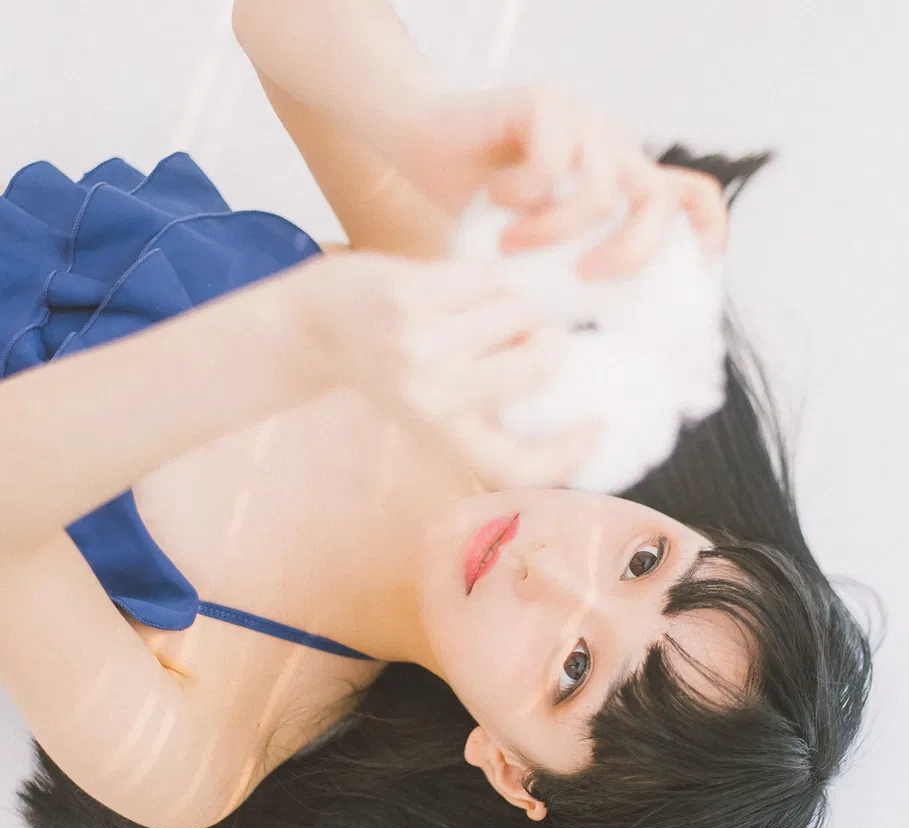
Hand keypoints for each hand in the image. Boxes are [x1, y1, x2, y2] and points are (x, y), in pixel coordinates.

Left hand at [279, 250, 601, 490]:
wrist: (312, 327)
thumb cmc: (389, 368)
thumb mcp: (434, 409)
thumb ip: (489, 411)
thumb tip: (572, 392)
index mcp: (443, 435)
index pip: (520, 467)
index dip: (569, 456)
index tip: (596, 427)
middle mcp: (435, 397)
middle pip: (538, 367)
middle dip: (547, 343)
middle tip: (532, 335)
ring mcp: (424, 344)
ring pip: (520, 313)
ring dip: (516, 306)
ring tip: (489, 309)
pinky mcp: (414, 295)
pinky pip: (491, 278)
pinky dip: (490, 279)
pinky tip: (468, 285)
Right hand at [385, 83, 728, 279]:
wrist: (419, 140)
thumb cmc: (475, 199)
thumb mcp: (534, 242)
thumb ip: (567, 263)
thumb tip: (593, 333)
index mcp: (620, 178)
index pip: (691, 195)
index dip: (707, 233)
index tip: (694, 273)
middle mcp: (612, 147)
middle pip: (660, 200)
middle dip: (630, 251)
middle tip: (585, 277)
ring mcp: (584, 121)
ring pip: (603, 190)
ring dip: (555, 231)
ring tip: (510, 245)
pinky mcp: (548, 103)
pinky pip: (554, 163)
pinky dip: (523, 195)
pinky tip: (495, 198)